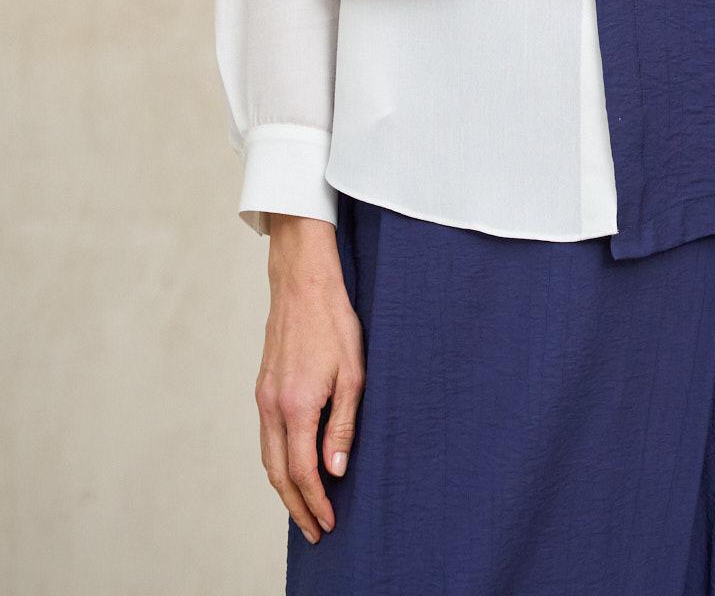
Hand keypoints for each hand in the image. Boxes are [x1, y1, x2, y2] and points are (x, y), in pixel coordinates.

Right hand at [254, 215, 365, 543]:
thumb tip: (335, 472)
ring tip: (305, 508)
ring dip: (284, 488)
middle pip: (278, 473)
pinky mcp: (262, 387)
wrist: (302, 281)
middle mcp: (271, 406)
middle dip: (296, 507)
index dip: (315, 502)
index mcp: (295, 406)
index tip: (329, 523)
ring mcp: (263, 396)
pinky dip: (278, 462)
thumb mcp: (353, 373)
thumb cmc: (334, 322)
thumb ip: (342, 426)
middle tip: (316, 531)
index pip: (301, 472)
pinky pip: (266, 438)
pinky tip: (293, 468)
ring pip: (267, 458)